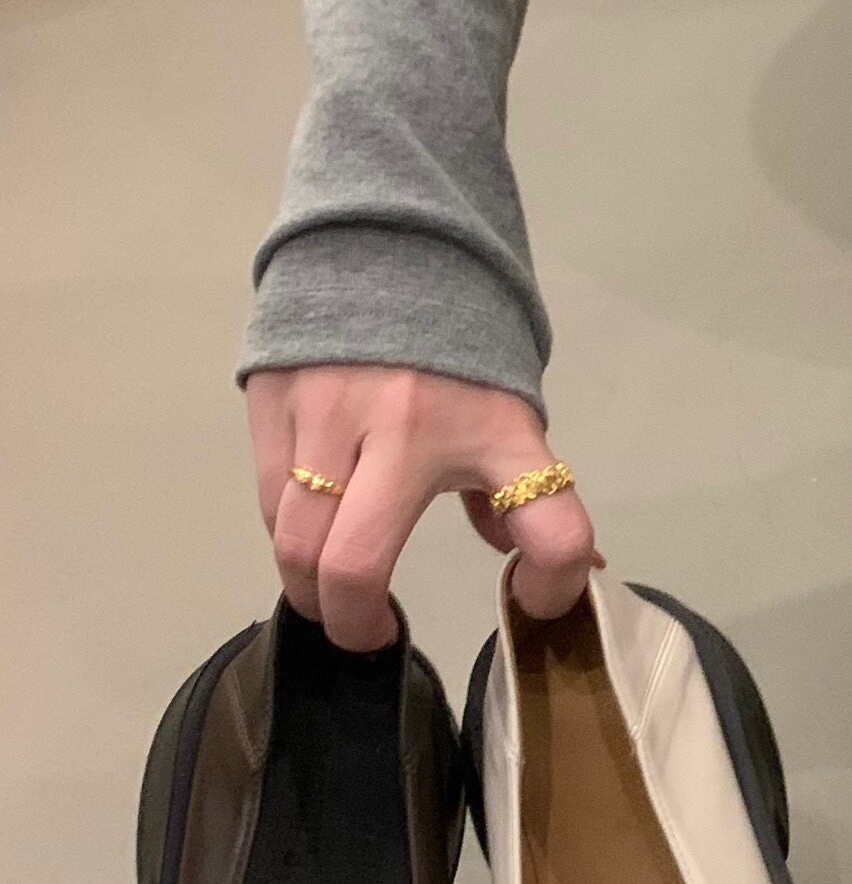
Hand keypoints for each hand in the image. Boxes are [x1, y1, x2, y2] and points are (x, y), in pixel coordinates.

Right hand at [245, 366, 597, 650]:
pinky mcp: (271, 400)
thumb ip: (521, 501)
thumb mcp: (509, 422)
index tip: (529, 604)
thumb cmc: (460, 357)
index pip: (550, 524)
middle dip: (351, 619)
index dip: (552, 586)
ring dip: (308, 585)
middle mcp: (405, 424)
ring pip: (292, 539)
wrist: (392, 252)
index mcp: (492, 431)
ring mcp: (328, 412)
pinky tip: (309, 530)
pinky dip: (287, 531)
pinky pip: (267, 498)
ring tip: (330, 592)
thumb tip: (532, 585)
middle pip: (352, 562)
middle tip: (366, 630)